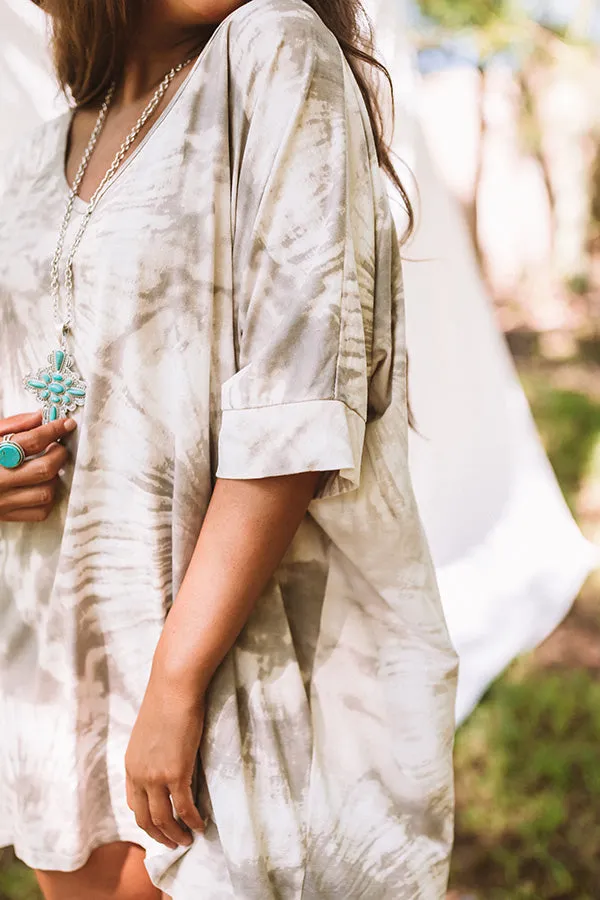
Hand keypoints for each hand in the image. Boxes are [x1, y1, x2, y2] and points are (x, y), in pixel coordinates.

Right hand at [0, 411, 76, 521]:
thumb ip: (11, 426)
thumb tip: (39, 418)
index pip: (30, 441)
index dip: (53, 430)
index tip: (66, 424)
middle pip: (44, 469)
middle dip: (59, 455)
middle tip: (57, 447)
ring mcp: (2, 502)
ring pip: (45, 493)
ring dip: (54, 478)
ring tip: (48, 467)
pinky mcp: (6, 516)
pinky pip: (40, 512)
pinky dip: (47, 499)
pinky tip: (41, 486)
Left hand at [125, 670, 206, 850]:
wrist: (173, 688)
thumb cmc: (166, 701)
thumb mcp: (151, 732)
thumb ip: (154, 752)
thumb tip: (167, 761)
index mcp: (131, 764)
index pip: (134, 804)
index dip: (146, 820)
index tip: (158, 827)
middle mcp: (139, 775)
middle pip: (145, 818)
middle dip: (159, 835)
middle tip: (173, 843)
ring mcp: (156, 776)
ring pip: (163, 819)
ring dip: (176, 834)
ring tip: (188, 841)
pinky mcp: (176, 773)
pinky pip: (184, 807)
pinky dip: (192, 821)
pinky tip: (201, 825)